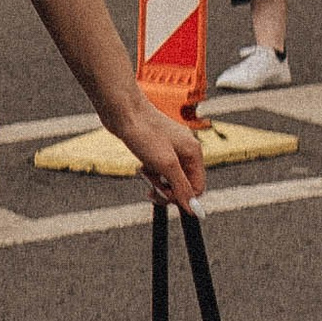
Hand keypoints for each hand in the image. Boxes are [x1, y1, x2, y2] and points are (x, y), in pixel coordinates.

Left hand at [110, 91, 207, 206]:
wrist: (124, 111)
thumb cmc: (145, 132)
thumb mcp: (165, 165)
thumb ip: (182, 187)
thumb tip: (194, 209)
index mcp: (194, 153)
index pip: (197, 187)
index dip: (182, 197)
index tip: (164, 198)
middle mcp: (186, 150)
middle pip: (183, 184)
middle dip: (167, 190)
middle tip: (151, 189)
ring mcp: (172, 149)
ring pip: (170, 177)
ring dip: (157, 182)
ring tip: (145, 174)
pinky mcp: (158, 148)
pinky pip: (159, 169)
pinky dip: (151, 172)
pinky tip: (142, 167)